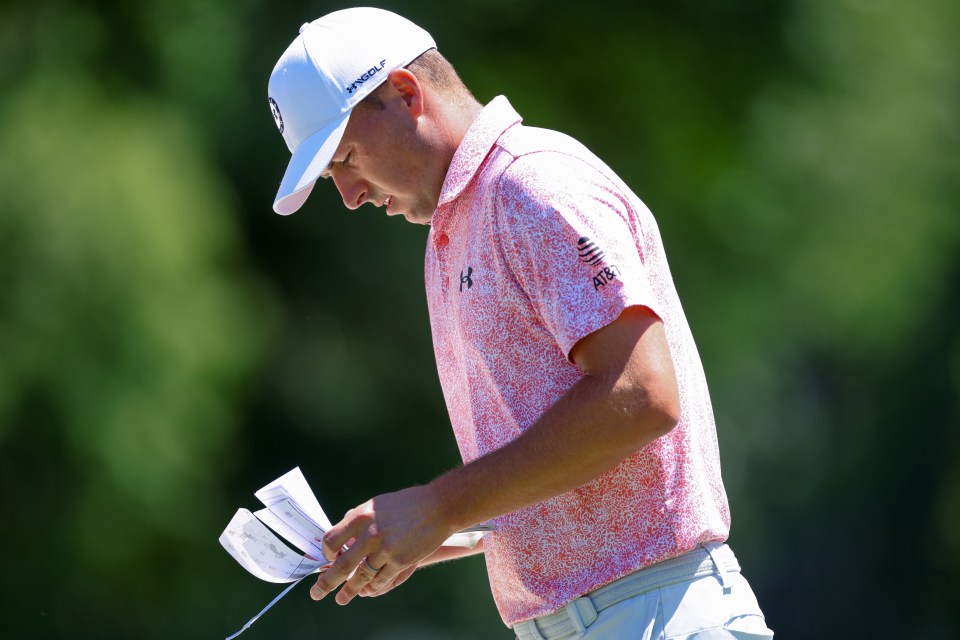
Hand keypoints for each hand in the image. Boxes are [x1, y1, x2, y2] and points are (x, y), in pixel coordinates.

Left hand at [309, 484, 451, 604]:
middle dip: (327, 582)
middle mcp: (371, 534)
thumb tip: (343, 540)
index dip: (326, 552)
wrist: (438, 506)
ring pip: (360, 577)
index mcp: (361, 516)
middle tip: (317, 592)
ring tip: (341, 598)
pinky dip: (372, 587)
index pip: (332, 539)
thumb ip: (358, 521)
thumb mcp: (376, 504)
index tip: (328, 558)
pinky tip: (366, 591)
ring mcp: (386, 549)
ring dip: (349, 591)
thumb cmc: (407, 504)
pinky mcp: (401, 561)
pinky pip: (381, 580)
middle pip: (342, 565)